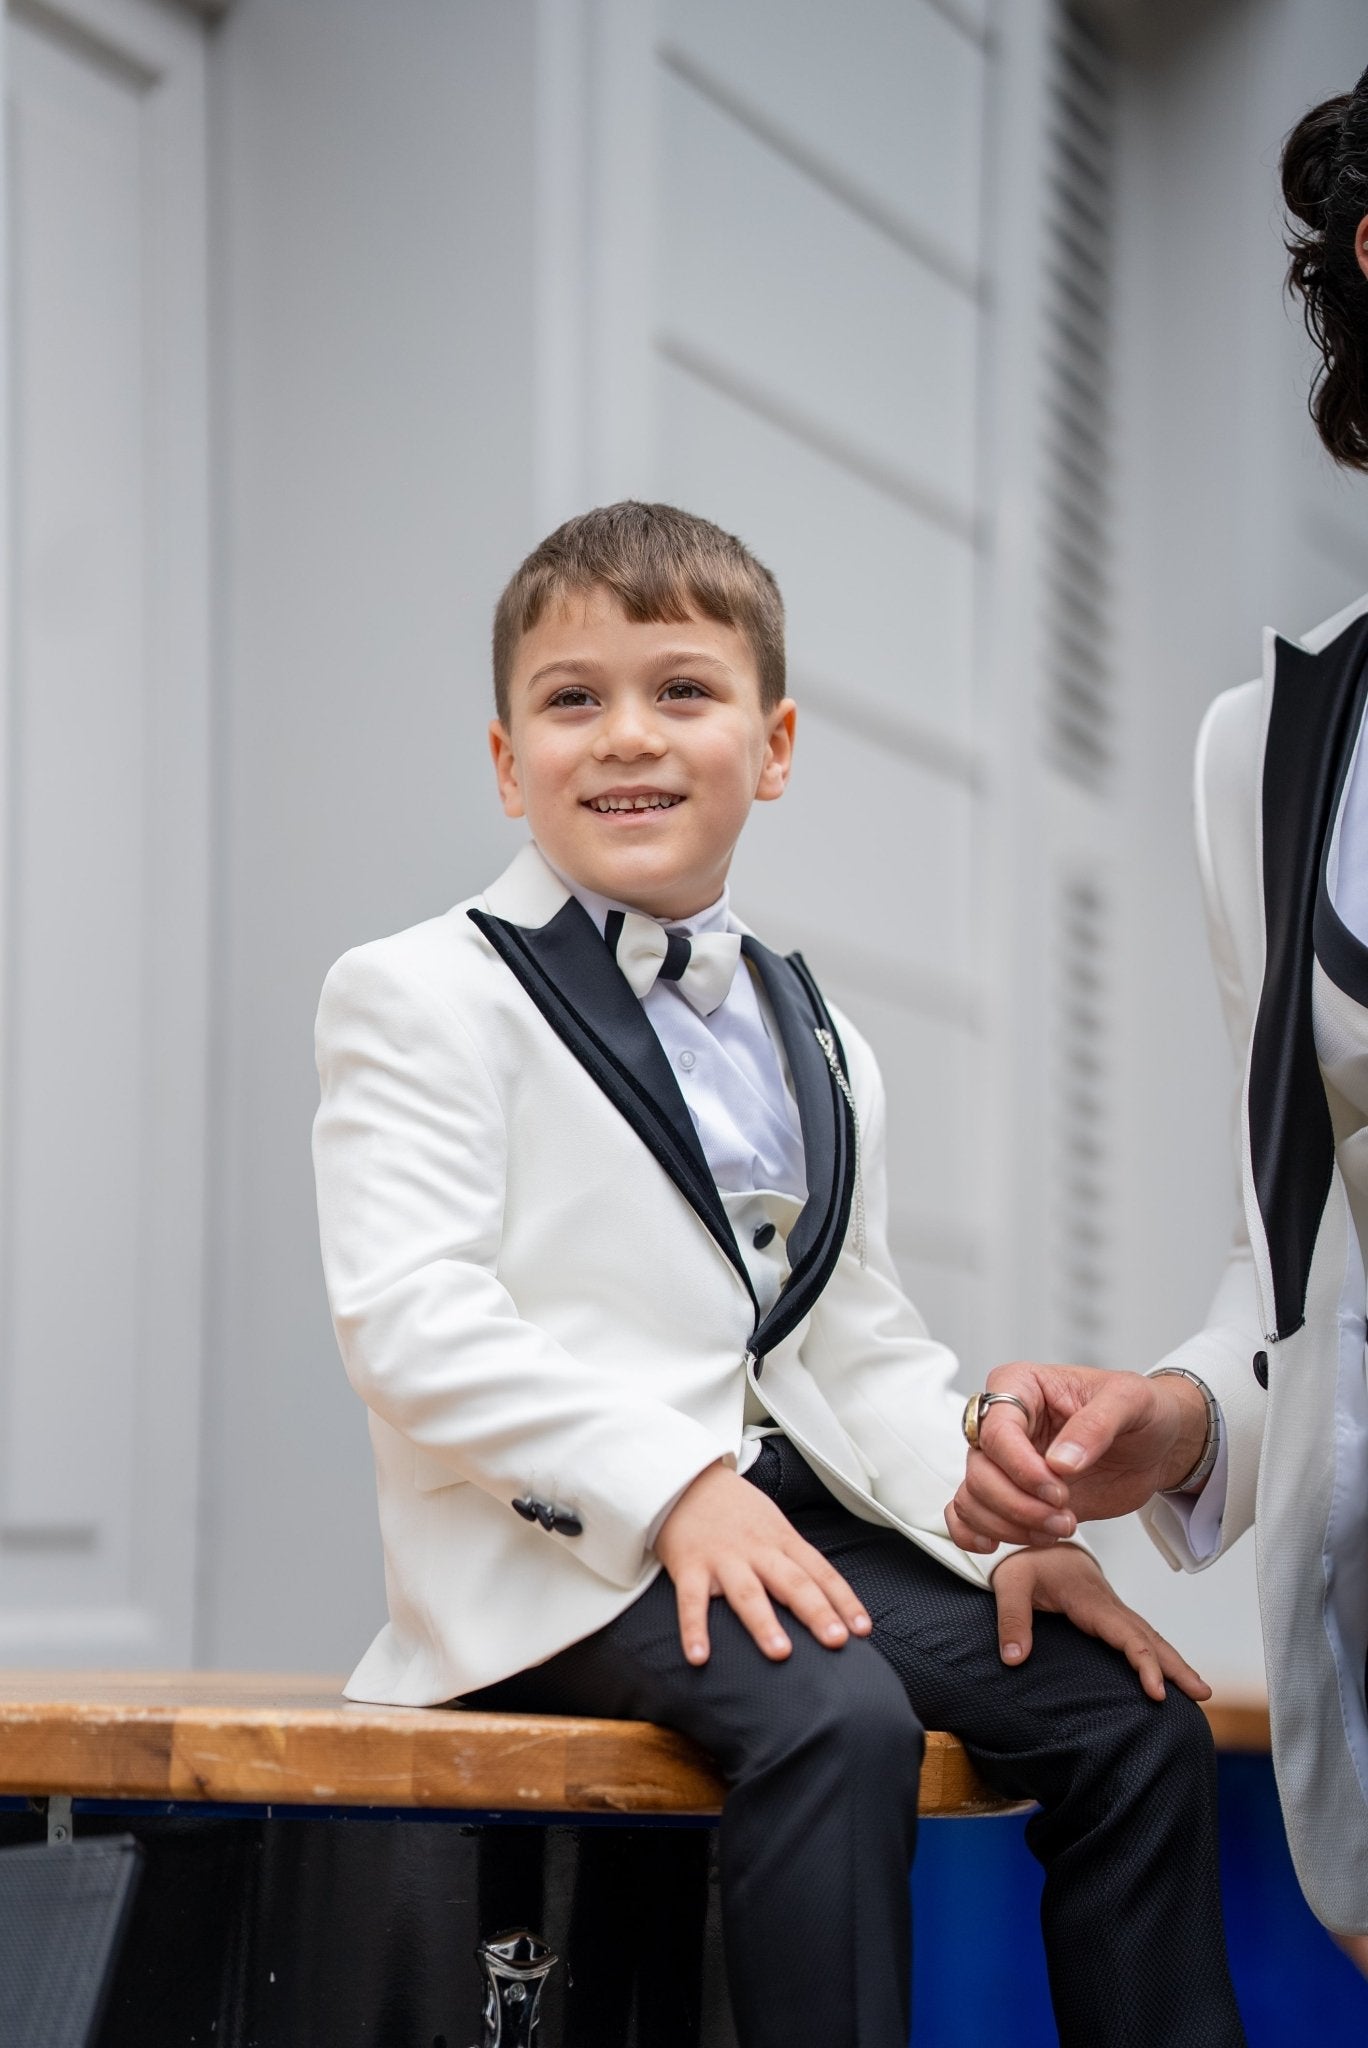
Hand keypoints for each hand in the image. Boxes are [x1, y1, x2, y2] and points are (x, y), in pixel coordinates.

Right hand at [655, 1461, 872, 1665]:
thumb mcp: (772, 1524)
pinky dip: (695, 1629)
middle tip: (836, 1641)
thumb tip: (824, 1597)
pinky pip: (692, 1601)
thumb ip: (793, 1559)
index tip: (863, 1629)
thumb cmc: (734, 1509)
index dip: (844, 1600)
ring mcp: (723, 1557)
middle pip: (792, 1582)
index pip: (820, 1571)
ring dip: (764, 1623)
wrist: (686, 1477)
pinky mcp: (689, 1565)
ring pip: (748, 1593)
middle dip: (816, 1612)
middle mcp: (757, 1549)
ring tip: (781, 1652)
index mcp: (782, 1540)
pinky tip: (699, 1657)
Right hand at [945, 1363, 1208, 1552]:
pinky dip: (976, 1532)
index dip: (1021, 1468)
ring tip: (1059, 1528)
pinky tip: (998, 1543)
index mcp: (1021, 1386)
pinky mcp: (1014, 1493)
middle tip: (1064, 1516)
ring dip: (1010, 1525)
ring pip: (973, 1496)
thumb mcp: (1130, 1401)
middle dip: (1018, 1504)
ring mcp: (1007, 1461)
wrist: (1157, 1444)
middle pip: (980, 1469)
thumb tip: (1061, 1461)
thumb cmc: (1141, 1409)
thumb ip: (1096, 1425)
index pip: (995, 1430)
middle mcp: (1005, 1423)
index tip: (1058, 1490)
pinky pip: (969, 1512)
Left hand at [991, 1545, 1211, 1701]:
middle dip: (1177, 1666)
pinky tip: (1169, 1671)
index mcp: (1090, 1599)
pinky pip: (1139, 1634)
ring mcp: (1112, 1608)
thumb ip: (1011, 1619)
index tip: (1158, 1692)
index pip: (1125, 1634)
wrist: (1036, 1537)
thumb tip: (1014, 1660)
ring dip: (1175, 1661)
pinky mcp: (1109, 1613)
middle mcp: (1108, 1604)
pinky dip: (1159, 1653)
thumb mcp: (1010, 1584)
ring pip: (1150, 1635)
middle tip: (1204, 1695)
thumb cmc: (1024, 1560)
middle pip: (1149, 1637)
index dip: (1145, 1662)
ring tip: (1200, 1691)